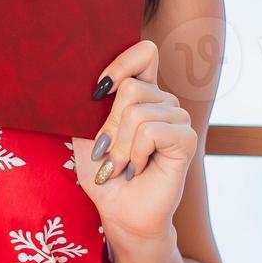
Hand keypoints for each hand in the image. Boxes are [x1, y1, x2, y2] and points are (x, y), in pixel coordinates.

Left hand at [70, 39, 196, 247]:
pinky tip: (137, 168)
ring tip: (123, 165)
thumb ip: (87, 103)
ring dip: (121, 145)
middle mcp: (163, 101)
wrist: (118, 209)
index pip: (144, 53)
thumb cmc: (101, 171)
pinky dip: (136, 152)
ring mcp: (178, 119)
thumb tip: (75, 80)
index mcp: (141, 93)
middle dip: (110, 125)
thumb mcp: (84, 132)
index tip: (96, 93)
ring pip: (138, 111)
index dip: (120, 64)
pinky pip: (152, 130)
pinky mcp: (186, 139)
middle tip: (108, 152)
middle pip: (131, 86)